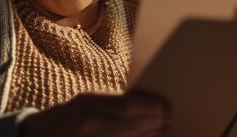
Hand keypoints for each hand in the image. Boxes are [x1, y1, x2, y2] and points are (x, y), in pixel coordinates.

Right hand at [20, 91, 170, 136]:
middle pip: (134, 125)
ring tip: (165, 130)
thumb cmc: (65, 119)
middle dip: (157, 122)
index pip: (128, 105)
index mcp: (87, 105)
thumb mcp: (85, 103)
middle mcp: (90, 124)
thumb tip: (145, 105)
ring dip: (152, 135)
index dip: (152, 106)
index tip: (167, 105)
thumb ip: (112, 103)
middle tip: (172, 118)